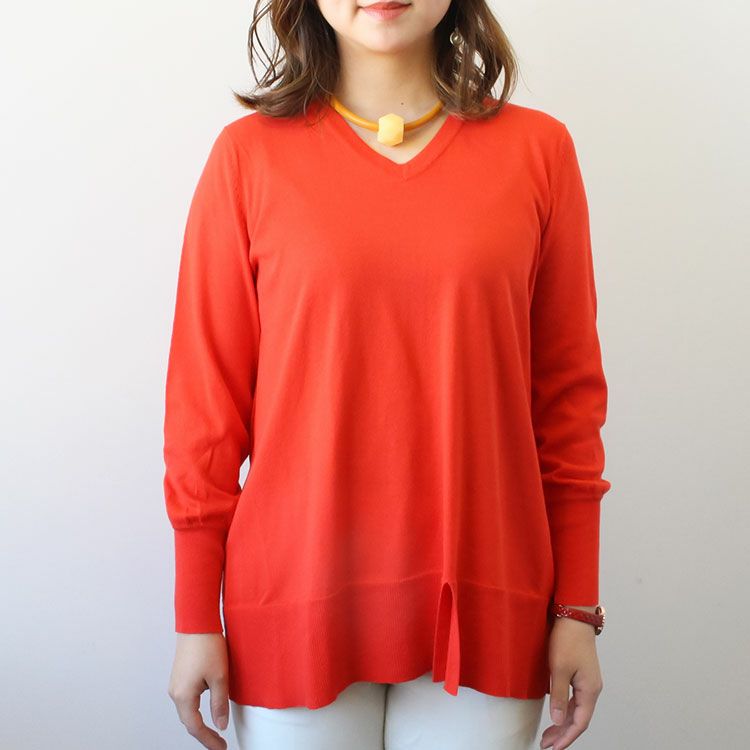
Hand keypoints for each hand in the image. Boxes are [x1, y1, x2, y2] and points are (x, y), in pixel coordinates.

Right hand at [167, 632, 230, 749]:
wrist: (196, 622)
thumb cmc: (208, 646)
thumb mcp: (219, 677)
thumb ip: (219, 704)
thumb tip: (220, 725)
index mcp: (183, 696)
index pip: (195, 727)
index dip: (208, 740)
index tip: (221, 748)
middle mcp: (175, 692)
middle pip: (189, 721)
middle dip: (203, 734)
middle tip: (219, 743)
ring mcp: (176, 684)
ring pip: (187, 710)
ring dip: (199, 721)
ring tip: (214, 730)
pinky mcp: (180, 675)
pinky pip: (187, 699)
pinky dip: (196, 709)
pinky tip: (207, 708)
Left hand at [540, 616, 602, 749]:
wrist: (574, 616)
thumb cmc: (568, 639)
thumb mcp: (559, 668)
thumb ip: (559, 695)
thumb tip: (557, 719)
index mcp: (590, 690)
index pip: (579, 723)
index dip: (566, 737)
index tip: (552, 748)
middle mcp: (592, 688)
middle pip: (578, 719)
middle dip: (563, 734)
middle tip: (546, 745)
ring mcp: (588, 681)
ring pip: (577, 710)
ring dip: (563, 723)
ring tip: (548, 734)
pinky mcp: (581, 674)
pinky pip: (575, 699)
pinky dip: (565, 710)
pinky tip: (556, 713)